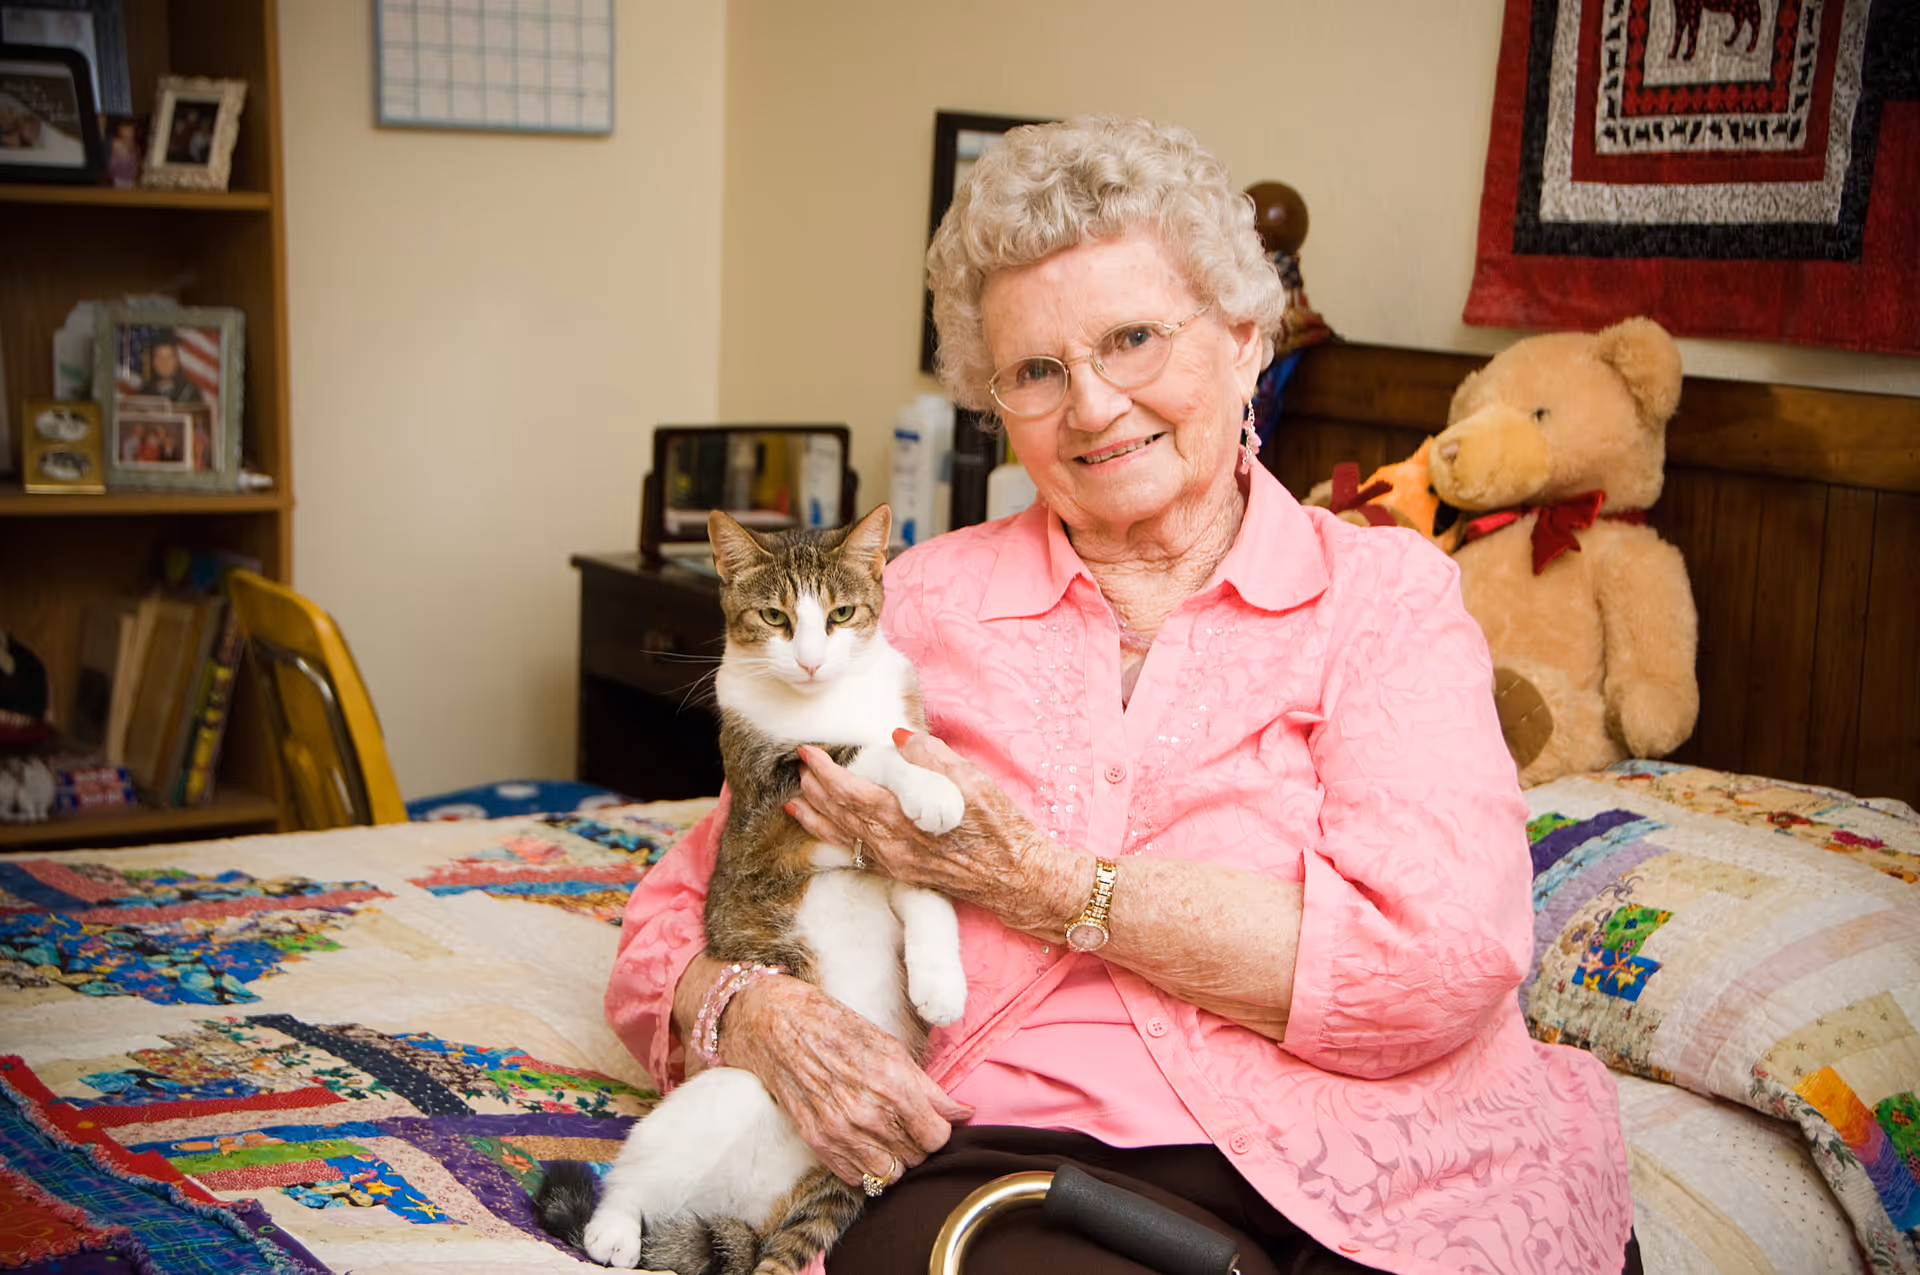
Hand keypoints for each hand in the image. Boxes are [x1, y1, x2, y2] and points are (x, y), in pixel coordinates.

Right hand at [721, 971, 970, 1188]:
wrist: (777, 1026)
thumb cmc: (835, 1026)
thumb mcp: (890, 1047)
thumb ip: (928, 1088)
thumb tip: (963, 1113)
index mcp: (892, 1083)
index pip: (937, 1136)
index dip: (940, 1130)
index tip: (933, 1121)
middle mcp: (867, 1112)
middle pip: (916, 1158)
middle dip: (918, 1144)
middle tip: (909, 1124)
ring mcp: (840, 1131)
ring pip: (889, 1175)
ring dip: (894, 1160)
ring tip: (888, 1136)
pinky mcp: (817, 1142)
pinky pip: (857, 1178)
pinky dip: (866, 1167)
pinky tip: (863, 1142)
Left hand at [788, 730, 1080, 936]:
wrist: (1017, 876)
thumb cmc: (1000, 827)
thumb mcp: (972, 782)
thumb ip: (932, 757)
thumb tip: (898, 737)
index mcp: (906, 820)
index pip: (851, 793)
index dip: (825, 772)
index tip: (808, 752)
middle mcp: (893, 846)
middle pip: (840, 815)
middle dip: (815, 789)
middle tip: (801, 766)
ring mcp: (895, 863)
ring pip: (843, 837)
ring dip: (816, 816)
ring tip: (796, 799)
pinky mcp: (902, 872)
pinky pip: (856, 853)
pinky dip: (833, 838)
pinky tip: (824, 830)